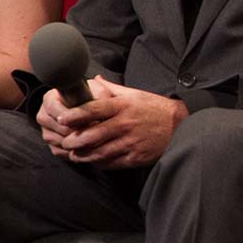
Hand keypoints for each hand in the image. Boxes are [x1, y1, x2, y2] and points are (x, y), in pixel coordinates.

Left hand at [37, 77, 184, 168]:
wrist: (182, 125)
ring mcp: (132, 142)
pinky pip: (113, 163)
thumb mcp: (134, 94)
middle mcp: (126, 124)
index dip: (75, 115)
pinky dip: (99, 163)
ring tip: (73, 154)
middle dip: (74, 140)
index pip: (94, 109)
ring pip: (100, 152)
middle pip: (93, 134)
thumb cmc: (153, 108)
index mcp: (123, 106)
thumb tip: (93, 79)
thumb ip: (111, 89)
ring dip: (83, 155)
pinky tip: (92, 160)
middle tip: (64, 142)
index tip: (61, 119)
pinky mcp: (137, 157)